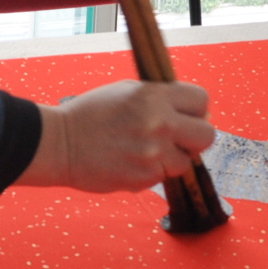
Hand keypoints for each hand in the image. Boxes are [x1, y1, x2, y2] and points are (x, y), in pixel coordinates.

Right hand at [17, 80, 215, 192]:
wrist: (60, 143)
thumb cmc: (91, 115)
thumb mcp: (127, 92)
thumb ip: (160, 98)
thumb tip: (191, 112)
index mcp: (155, 95)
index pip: (202, 100)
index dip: (196, 110)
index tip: (186, 117)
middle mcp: (159, 122)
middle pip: (207, 134)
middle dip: (195, 139)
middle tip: (177, 140)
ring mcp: (154, 151)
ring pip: (186, 160)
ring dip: (171, 159)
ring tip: (145, 152)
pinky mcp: (145, 176)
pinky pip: (164, 176)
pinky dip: (152, 172)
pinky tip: (131, 162)